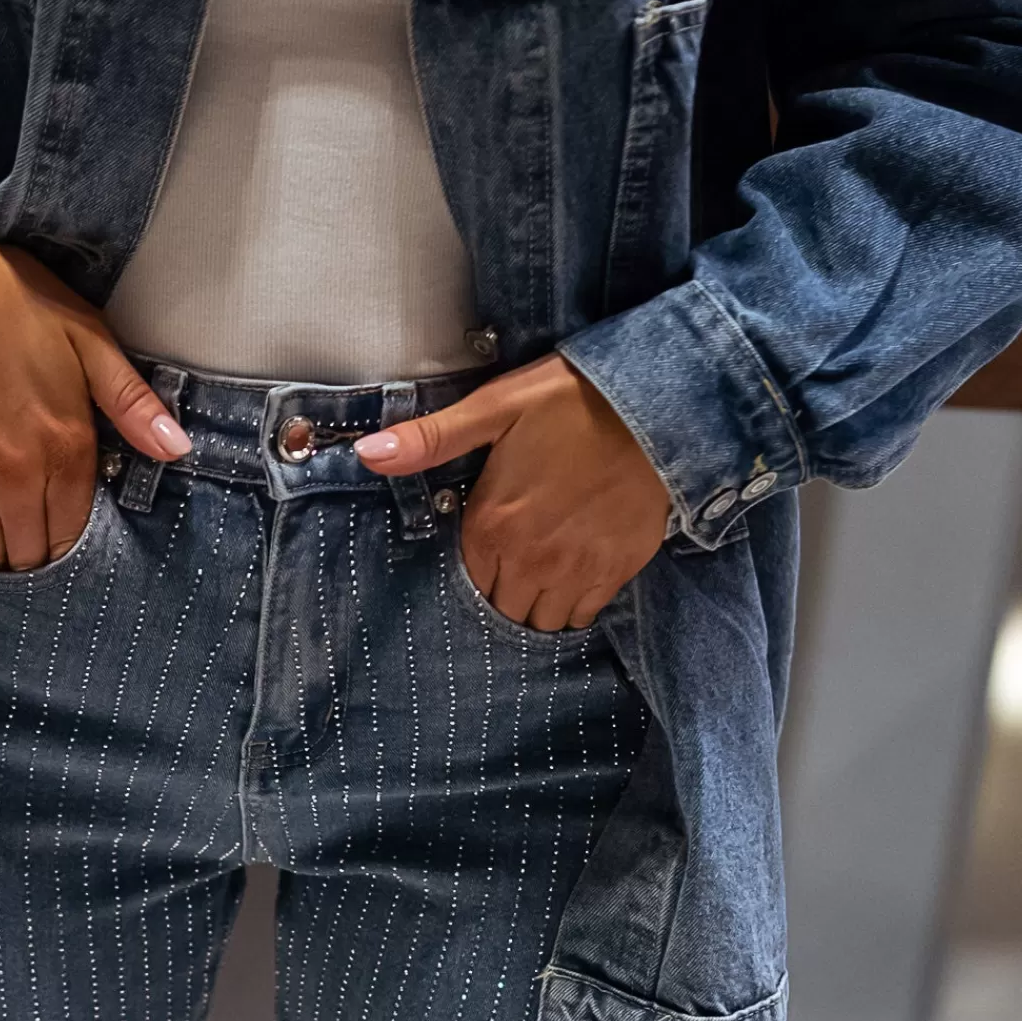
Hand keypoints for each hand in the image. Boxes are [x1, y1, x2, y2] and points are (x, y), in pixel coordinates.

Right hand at [0, 230, 190, 566]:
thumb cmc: (10, 301)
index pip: (73, 531)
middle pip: (32, 553)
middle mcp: (17, 476)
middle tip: (38, 536)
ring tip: (7, 537)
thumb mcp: (87, 336)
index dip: (72, 539)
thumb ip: (132, 402)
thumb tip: (177, 448)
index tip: (68, 527)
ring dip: (2, 553)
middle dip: (39, 552)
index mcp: (65, 446)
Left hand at [356, 352, 669, 630]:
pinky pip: (584, 614)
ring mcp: (576, 570)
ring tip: (543, 577)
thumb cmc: (569, 400)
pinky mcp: (616, 570)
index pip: (469, 580)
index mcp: (493, 524)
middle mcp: (530, 558)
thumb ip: (431, 440)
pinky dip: (575, 606)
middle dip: (504, 592)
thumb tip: (367, 453)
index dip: (477, 569)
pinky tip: (576, 577)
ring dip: (537, 606)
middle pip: (503, 608)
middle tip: (515, 566)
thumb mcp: (493, 408)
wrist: (654, 404)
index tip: (489, 551)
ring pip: (543, 621)